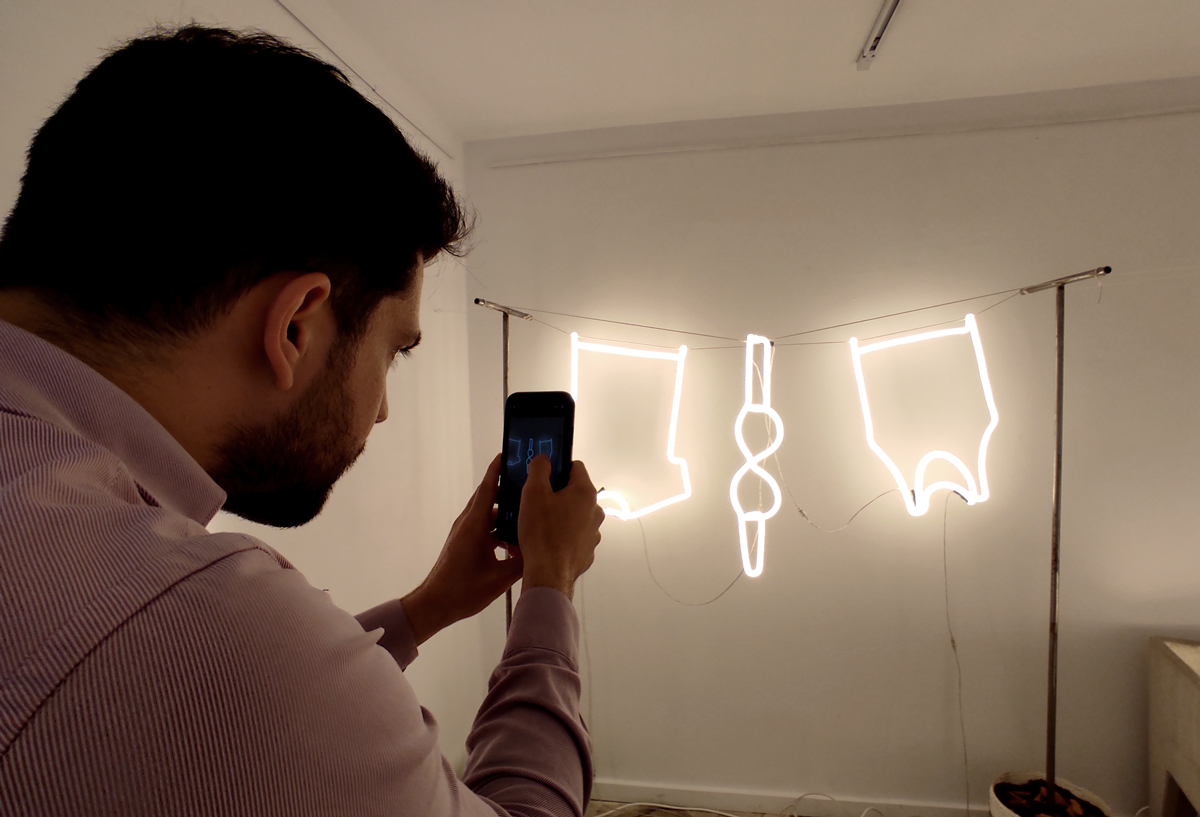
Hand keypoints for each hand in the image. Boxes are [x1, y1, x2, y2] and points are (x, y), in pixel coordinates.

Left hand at [401, 454, 522, 645]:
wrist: (435, 605)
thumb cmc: (463, 590)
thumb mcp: (500, 578)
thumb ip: (522, 561)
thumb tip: (540, 549)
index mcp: (474, 525)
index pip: (487, 488)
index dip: (498, 469)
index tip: (510, 454)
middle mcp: (468, 524)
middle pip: (490, 498)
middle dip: (509, 489)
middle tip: (531, 483)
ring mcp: (465, 533)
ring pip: (489, 515)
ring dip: (506, 514)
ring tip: (529, 513)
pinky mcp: (466, 544)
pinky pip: (486, 528)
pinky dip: (500, 529)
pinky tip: (516, 540)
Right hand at [518, 456, 604, 599]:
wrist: (548, 574)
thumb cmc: (542, 532)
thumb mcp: (533, 493)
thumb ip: (539, 469)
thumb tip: (544, 459)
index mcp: (585, 492)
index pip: (575, 467)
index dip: (558, 468)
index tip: (543, 476)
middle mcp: (595, 511)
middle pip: (575, 492)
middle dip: (557, 494)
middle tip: (537, 502)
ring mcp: (593, 532)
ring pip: (575, 515)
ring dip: (561, 515)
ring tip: (539, 524)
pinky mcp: (587, 550)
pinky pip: (574, 536)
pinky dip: (563, 535)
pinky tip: (547, 541)